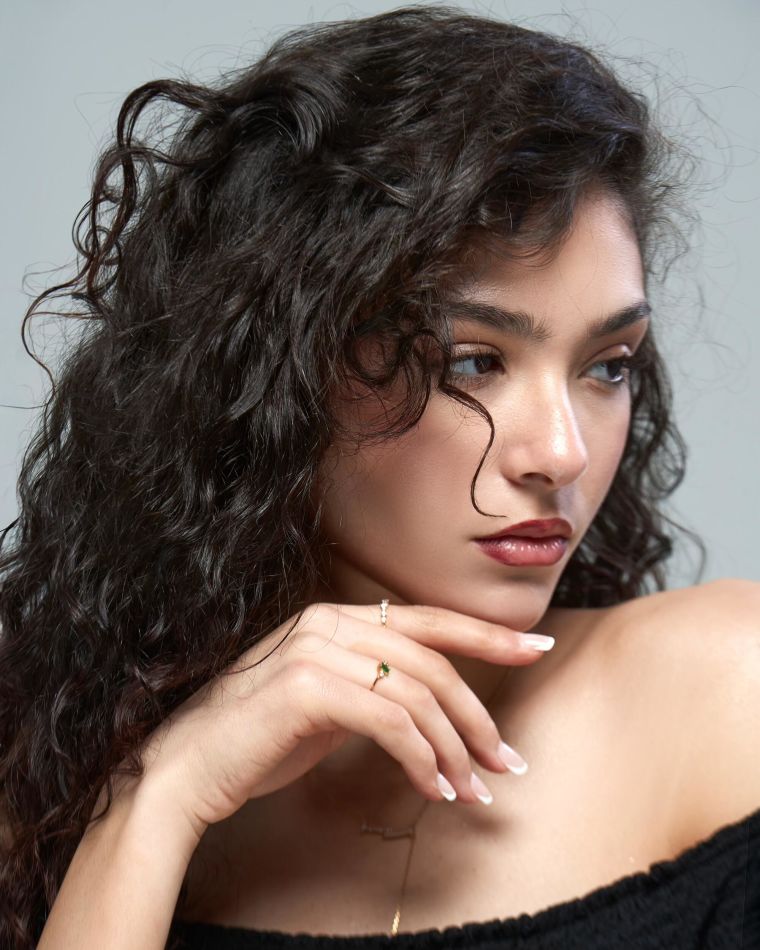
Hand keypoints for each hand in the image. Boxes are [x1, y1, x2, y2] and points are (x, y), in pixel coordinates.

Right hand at [134, 602, 550, 836]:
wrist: (188, 768)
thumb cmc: (260, 739)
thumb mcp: (327, 702)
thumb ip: (374, 687)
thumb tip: (437, 711)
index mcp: (338, 618)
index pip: (429, 621)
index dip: (487, 636)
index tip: (536, 648)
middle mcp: (329, 622)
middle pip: (433, 662)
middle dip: (479, 717)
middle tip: (506, 763)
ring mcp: (315, 649)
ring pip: (418, 695)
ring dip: (454, 750)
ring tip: (471, 791)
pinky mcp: (306, 687)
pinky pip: (390, 721)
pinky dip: (421, 759)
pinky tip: (431, 788)